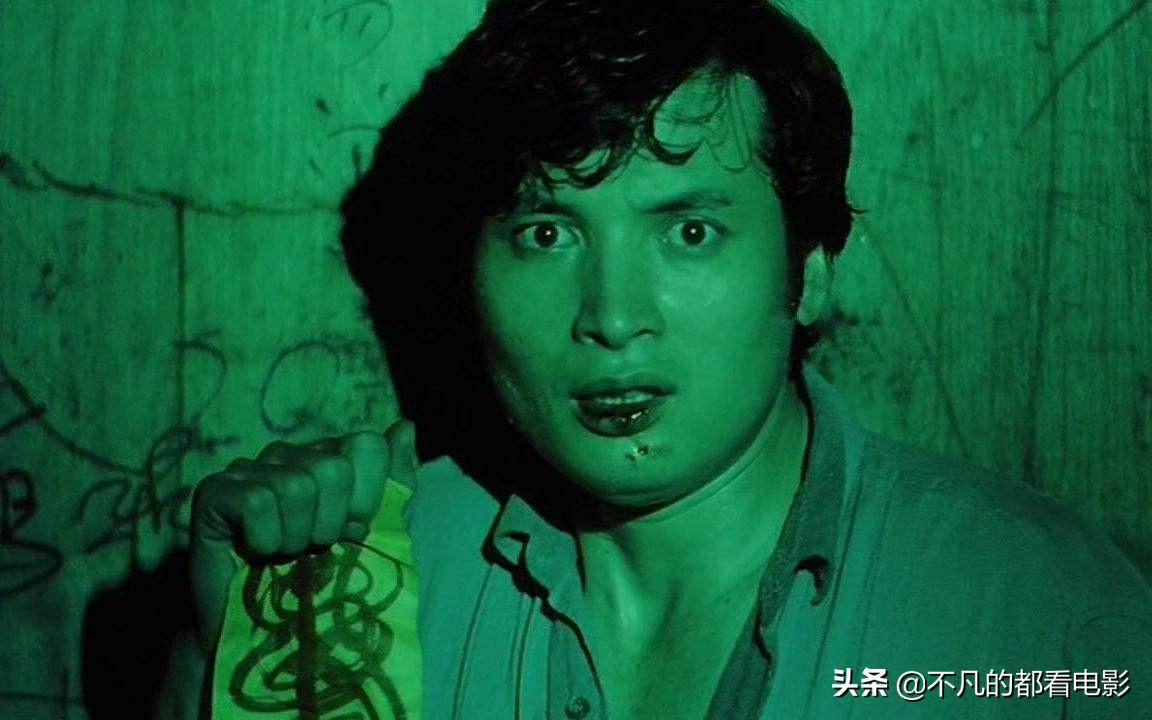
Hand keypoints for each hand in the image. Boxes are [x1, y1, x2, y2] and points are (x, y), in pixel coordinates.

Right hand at [188, 419, 416, 652]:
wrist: (267, 636)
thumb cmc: (326, 585)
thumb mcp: (379, 537)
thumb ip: (396, 484)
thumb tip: (406, 427)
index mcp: (330, 457)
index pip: (366, 445)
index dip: (367, 500)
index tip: (354, 534)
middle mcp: (290, 455)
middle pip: (333, 468)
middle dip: (332, 523)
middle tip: (315, 549)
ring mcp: (249, 469)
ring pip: (296, 486)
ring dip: (298, 537)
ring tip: (287, 554)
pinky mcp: (214, 492)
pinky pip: (256, 501)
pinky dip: (266, 538)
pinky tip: (258, 553)